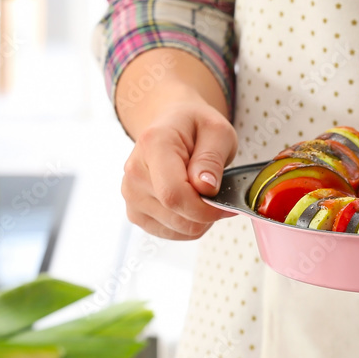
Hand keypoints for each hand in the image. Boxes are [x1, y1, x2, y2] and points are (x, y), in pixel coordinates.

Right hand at [122, 92, 238, 239]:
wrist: (171, 124)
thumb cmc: (195, 127)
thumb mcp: (217, 131)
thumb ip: (212, 158)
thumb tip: (206, 188)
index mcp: (153, 146)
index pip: (174, 194)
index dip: (206, 208)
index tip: (227, 204)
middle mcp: (135, 172)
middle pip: (176, 215)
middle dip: (207, 212)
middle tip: (219, 192)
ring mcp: (131, 195)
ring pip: (177, 229)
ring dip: (199, 219)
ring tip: (202, 192)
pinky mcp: (135, 212)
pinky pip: (171, 233)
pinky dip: (189, 224)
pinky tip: (191, 202)